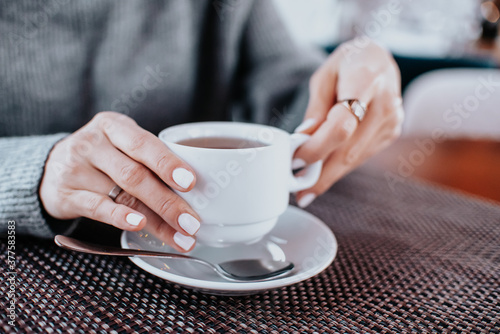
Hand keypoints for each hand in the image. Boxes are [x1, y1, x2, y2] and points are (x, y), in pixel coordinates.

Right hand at [40, 112, 200, 251]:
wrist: (52, 166)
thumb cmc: (102, 155)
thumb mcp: (122, 144)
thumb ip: (149, 159)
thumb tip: (193, 192)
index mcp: (113, 126)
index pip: (143, 144)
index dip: (168, 164)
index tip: (191, 182)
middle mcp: (93, 144)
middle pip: (135, 175)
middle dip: (168, 202)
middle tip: (192, 222)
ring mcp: (76, 168)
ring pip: (123, 196)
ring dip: (156, 221)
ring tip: (180, 237)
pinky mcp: (65, 194)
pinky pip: (97, 208)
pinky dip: (120, 217)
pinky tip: (139, 226)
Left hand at [293, 39, 403, 206]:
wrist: (378, 60)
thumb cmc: (347, 65)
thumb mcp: (324, 77)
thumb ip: (316, 108)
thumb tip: (305, 139)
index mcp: (367, 81)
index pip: (342, 125)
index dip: (318, 148)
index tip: (296, 161)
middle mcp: (385, 104)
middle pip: (349, 150)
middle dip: (321, 174)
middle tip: (299, 193)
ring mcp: (392, 122)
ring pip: (355, 159)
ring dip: (329, 176)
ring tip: (306, 188)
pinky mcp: (391, 133)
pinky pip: (360, 156)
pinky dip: (340, 166)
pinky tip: (324, 172)